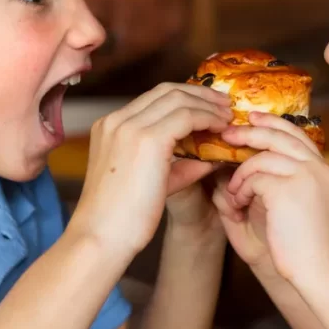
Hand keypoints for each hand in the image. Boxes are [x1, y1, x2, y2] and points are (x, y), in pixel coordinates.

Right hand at [70, 83, 231, 256]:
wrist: (101, 238)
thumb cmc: (121, 220)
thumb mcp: (150, 181)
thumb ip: (178, 165)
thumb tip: (210, 157)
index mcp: (108, 127)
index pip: (152, 99)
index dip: (185, 97)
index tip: (208, 106)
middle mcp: (116, 120)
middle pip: (166, 90)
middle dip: (200, 94)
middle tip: (224, 105)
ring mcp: (129, 126)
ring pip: (178, 98)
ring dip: (208, 104)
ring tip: (228, 116)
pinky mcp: (147, 138)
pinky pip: (187, 115)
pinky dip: (208, 118)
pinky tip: (221, 128)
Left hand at [220, 112, 328, 282]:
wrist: (319, 271)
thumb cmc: (304, 247)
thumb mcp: (293, 207)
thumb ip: (275, 184)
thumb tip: (241, 167)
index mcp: (322, 170)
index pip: (295, 133)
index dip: (271, 123)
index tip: (251, 119)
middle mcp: (317, 167)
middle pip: (279, 135)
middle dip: (249, 132)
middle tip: (227, 135)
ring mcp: (305, 176)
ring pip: (263, 157)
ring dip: (242, 174)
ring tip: (235, 193)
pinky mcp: (288, 189)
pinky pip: (255, 177)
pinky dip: (242, 190)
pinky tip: (241, 206)